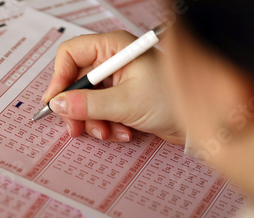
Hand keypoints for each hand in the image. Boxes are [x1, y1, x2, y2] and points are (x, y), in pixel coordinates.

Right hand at [42, 30, 185, 144]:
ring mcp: (116, 80)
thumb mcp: (125, 103)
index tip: (55, 102)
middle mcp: (112, 61)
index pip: (70, 54)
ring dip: (93, 121)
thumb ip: (87, 104)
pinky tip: (122, 132)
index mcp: (113, 48)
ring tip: (108, 133)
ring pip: (85, 100)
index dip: (59, 78)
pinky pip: (99, 111)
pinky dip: (106, 125)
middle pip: (75, 81)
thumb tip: (59, 104)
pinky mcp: (120, 98)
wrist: (198, 122)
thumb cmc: (172, 101)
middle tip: (75, 128)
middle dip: (76, 108)